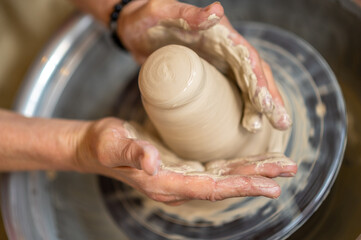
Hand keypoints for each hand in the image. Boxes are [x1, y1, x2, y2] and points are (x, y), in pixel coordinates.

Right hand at [76, 118, 296, 204]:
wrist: (96, 147)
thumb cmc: (103, 144)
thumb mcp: (113, 144)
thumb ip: (132, 154)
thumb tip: (152, 161)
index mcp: (164, 182)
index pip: (211, 189)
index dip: (241, 186)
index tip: (271, 184)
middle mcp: (177, 183)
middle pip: (225, 184)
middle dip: (257, 177)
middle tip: (288, 168)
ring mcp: (181, 176)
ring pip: (224, 176)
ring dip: (252, 171)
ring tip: (280, 164)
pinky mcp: (182, 166)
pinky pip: (215, 168)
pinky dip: (237, 164)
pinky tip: (251, 159)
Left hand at [118, 0, 291, 131]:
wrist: (132, 28)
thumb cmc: (145, 18)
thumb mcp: (162, 12)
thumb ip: (187, 13)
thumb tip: (218, 11)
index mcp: (219, 34)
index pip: (247, 59)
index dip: (260, 82)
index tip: (269, 106)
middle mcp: (223, 49)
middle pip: (254, 74)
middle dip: (269, 99)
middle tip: (281, 124)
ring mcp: (216, 63)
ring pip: (245, 85)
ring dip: (257, 106)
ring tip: (263, 129)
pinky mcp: (206, 75)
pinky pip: (229, 91)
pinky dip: (240, 106)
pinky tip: (243, 123)